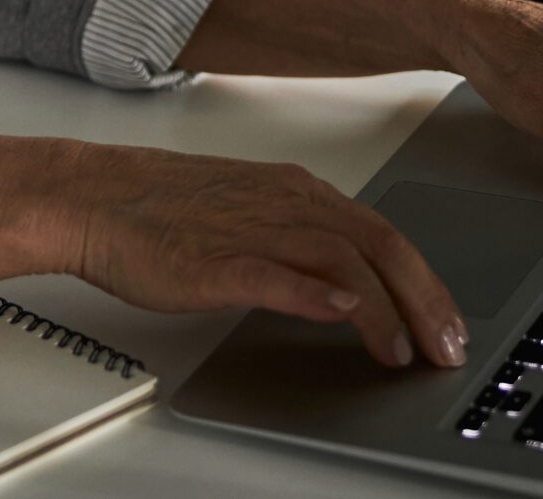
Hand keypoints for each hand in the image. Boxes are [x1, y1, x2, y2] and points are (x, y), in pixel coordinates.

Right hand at [57, 140, 466, 369]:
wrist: (94, 196)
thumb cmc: (159, 210)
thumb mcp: (248, 215)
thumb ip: (300, 244)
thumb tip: (350, 283)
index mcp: (295, 191)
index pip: (382, 234)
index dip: (425, 282)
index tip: (448, 322)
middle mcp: (284, 203)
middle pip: (379, 245)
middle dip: (425, 300)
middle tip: (448, 347)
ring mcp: (251, 227)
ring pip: (342, 259)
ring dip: (384, 309)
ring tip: (403, 350)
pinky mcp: (215, 258)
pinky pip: (276, 273)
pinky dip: (316, 293)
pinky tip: (343, 312)